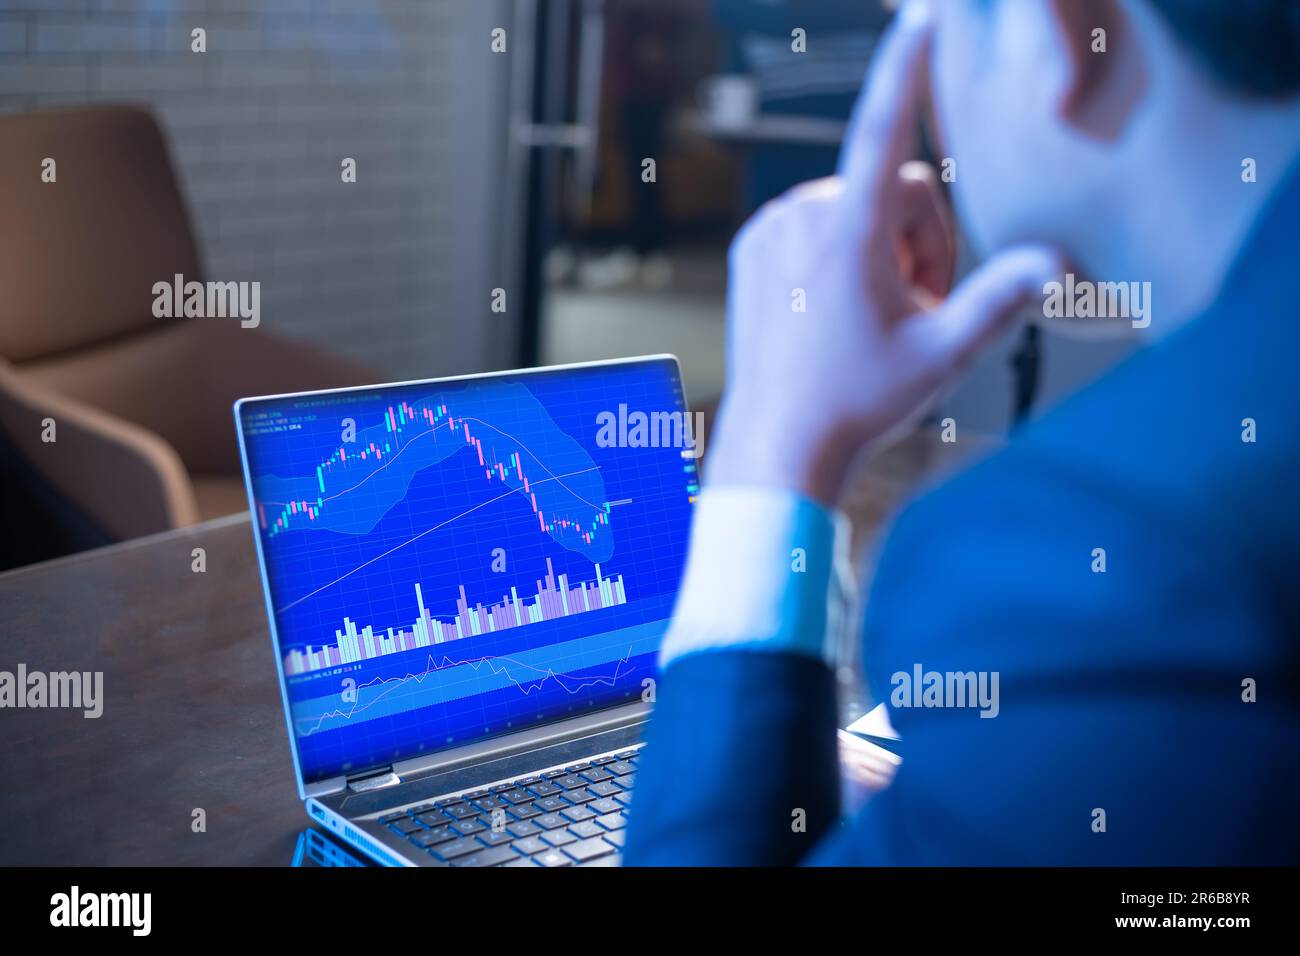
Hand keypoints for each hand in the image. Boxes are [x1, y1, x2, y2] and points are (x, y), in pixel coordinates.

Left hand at [707, 0, 1062, 505]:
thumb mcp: (943, 356)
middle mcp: (803, 218)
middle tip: (919, 311)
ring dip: (883, 251)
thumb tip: (1053, 263)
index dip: (909, 68)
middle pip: (898, 190)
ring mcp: (772, 231)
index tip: (921, 15)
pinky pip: (817, 223)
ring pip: (858, 206)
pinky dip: (840, 253)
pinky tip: (838, 309)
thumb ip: (1002, 300)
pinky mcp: (753, 247)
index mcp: (848, 232)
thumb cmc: (854, 404)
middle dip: (922, 242)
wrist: (779, 443)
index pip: (887, 128)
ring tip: (877, 318)